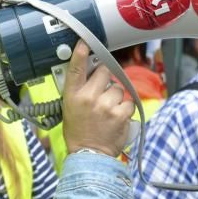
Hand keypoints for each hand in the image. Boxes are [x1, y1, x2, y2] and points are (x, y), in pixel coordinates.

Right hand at [61, 41, 133, 157]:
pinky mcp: (120, 113)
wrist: (89, 155)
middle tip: (102, 92)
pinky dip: (124, 109)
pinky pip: (127, 102)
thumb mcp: (69, 110)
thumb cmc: (78, 133)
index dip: (80, 54)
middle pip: (104, 72)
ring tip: (108, 111)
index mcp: (73, 96)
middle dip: (106, 79)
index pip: (76, 69)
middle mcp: (89, 98)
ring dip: (116, 97)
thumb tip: (90, 75)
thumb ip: (79, 91)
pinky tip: (116, 118)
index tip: (85, 43)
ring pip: (118, 88)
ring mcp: (106, 105)